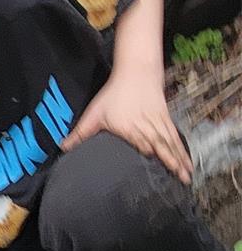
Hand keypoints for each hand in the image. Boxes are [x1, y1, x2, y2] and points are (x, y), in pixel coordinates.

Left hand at [62, 74, 191, 184]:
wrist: (137, 71)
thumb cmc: (114, 94)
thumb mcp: (94, 113)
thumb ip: (80, 133)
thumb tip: (63, 147)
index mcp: (129, 127)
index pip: (141, 142)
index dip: (148, 153)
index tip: (154, 168)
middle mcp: (147, 126)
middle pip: (161, 146)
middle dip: (171, 162)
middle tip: (181, 179)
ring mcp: (158, 122)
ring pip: (171, 143)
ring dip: (180, 159)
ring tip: (188, 175)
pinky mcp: (166, 119)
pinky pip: (175, 137)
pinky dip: (182, 149)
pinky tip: (187, 160)